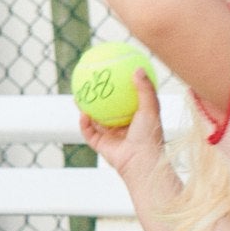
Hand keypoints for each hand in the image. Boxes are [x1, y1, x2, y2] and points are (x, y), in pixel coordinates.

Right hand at [79, 69, 165, 184]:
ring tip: (78, 94)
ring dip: (85, 108)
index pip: (126, 99)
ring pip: (95, 120)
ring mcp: (111, 137)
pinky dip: (84, 123)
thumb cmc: (150, 135)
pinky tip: (82, 113)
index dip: (119, 87)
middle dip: (99, 97)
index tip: (113, 73)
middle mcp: (123, 127)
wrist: (141, 162)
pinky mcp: (101, 146)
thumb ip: (145, 88)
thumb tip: (138, 68)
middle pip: (108, 109)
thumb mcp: (151, 108)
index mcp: (136, 118)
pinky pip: (89, 132)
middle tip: (91, 82)